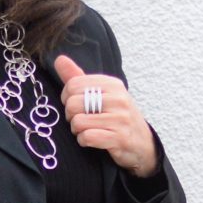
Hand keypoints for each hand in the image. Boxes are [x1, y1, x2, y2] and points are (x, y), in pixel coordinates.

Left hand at [51, 55, 157, 178]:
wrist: (142, 144)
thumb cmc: (118, 117)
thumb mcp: (102, 94)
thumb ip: (78, 78)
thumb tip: (59, 59)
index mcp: (112, 84)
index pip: (73, 84)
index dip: (66, 98)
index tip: (75, 105)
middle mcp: (118, 99)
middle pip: (73, 104)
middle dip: (70, 116)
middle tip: (81, 120)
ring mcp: (120, 118)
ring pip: (78, 122)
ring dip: (77, 130)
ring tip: (87, 130)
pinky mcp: (119, 138)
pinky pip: (87, 137)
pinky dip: (83, 141)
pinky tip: (92, 140)